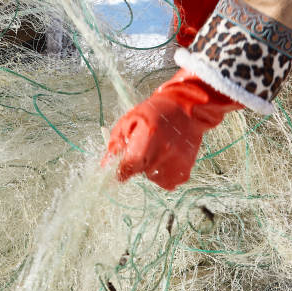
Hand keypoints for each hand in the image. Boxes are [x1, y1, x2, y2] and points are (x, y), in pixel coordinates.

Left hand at [103, 69, 239, 189]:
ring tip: (159, 149)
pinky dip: (165, 172)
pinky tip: (168, 156)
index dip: (122, 169)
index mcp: (146, 140)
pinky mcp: (184, 171)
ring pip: (154, 178)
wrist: (186, 109)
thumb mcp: (129, 122)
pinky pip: (168, 181)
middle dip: (138, 163)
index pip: (126, 169)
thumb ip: (115, 146)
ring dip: (152, 169)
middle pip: (140, 173)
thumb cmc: (154, 112)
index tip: (122, 166)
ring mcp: (175, 164)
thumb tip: (104, 166)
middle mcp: (162, 154)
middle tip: (145, 146)